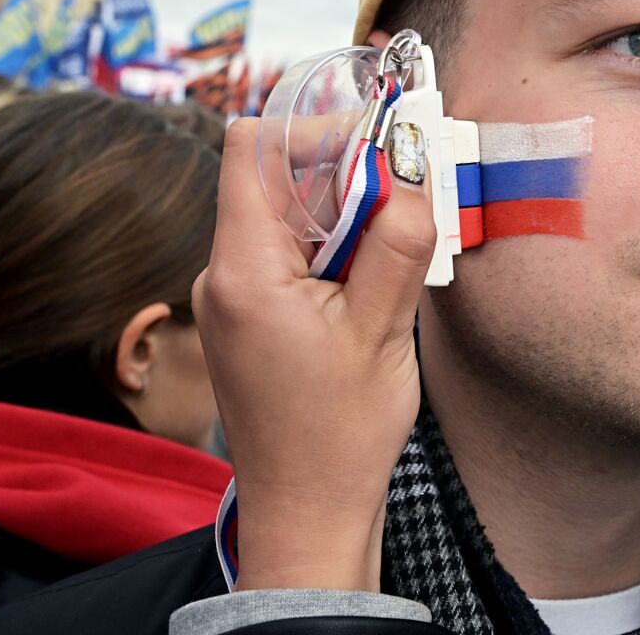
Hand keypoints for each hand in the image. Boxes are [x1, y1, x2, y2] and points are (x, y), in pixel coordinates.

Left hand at [193, 119, 434, 590]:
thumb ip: (397, 245)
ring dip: (351, 216)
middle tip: (414, 191)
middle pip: (279, 179)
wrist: (308, 512)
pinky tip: (381, 279)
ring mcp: (237, 298)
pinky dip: (340, 250)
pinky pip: (295, 256)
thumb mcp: (382, 332)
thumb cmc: (338, 434)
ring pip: (293, 218)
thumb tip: (413, 174)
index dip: (316, 128)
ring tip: (406, 243)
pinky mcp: (256, 318)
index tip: (381, 142)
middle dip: (350, 174)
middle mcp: (226, 276)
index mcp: (244, 271)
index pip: (253, 149)